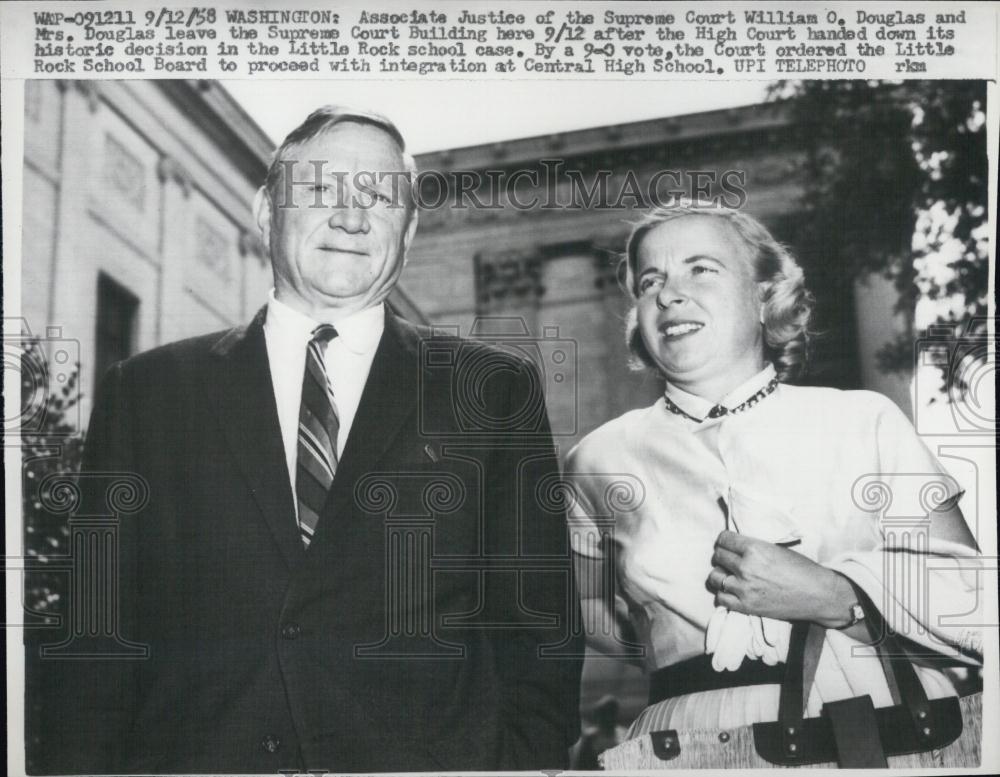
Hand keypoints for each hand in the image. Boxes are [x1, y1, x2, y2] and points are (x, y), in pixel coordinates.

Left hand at [707, 531, 853, 627]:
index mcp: (755, 549)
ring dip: (721, 575)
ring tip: (730, 575)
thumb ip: (754, 546)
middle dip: (723, 556)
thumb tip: (735, 544)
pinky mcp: (746, 606)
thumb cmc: (802, 569)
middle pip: (718, 556)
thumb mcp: (777, 548)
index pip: (723, 539)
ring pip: (715, 577)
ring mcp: (744, 588)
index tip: (728, 544)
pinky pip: (720, 598)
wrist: (819, 595)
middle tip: (730, 559)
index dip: (725, 541)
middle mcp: (746, 567)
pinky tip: (733, 591)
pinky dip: (724, 594)